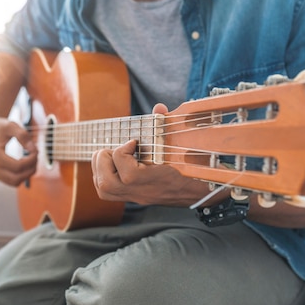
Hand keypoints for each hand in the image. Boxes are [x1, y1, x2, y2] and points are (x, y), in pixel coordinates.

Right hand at [0, 117, 37, 186]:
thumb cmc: (1, 128)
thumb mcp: (12, 126)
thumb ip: (23, 136)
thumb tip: (34, 150)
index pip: (17, 166)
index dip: (31, 160)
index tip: (36, 151)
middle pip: (16, 178)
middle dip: (30, 170)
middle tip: (36, 157)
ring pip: (14, 182)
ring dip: (27, 174)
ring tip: (31, 161)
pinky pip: (12, 181)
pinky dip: (21, 176)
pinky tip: (25, 165)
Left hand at [90, 103, 212, 206]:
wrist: (204, 190)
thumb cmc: (196, 164)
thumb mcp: (186, 142)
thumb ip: (170, 123)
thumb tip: (159, 108)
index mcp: (156, 179)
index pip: (126, 169)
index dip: (124, 149)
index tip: (134, 141)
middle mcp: (143, 191)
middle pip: (106, 183)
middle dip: (103, 160)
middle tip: (113, 148)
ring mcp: (137, 196)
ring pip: (104, 189)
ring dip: (99, 168)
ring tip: (109, 154)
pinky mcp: (134, 196)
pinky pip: (107, 193)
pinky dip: (102, 175)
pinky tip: (112, 163)